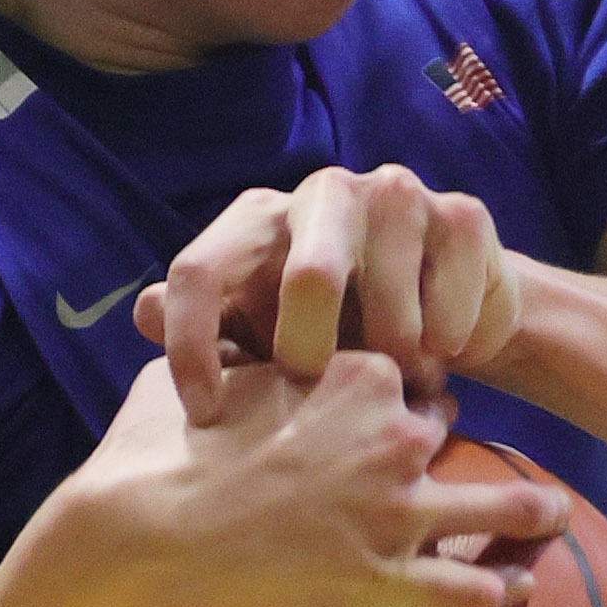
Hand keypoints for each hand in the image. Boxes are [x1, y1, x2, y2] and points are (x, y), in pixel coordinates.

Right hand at [71, 349, 567, 606]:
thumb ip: (229, 354)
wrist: (150, 545)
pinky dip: (498, 592)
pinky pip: (471, 590)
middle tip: (474, 456)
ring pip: (501, 506)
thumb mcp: (197, 379)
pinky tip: (516, 593)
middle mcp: (394, 439)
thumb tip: (204, 329)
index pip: (407, 372)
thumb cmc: (160, 457)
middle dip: (461, 442)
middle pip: (453, 427)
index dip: (405, 389)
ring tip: (556, 516)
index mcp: (354, 377)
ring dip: (533, 511)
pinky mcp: (392, 582)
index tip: (407, 402)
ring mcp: (400, 513)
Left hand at [139, 162, 520, 413]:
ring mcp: (396, 194)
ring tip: (396, 388)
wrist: (444, 314)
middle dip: (314, 356)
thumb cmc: (335, 333)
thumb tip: (144, 311)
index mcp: (259, 218)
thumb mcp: (263, 338)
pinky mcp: (462, 214)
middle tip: (322, 398)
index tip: (206, 415)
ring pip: (391, 302)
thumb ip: (211, 329)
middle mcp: (322, 191)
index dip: (192, 345)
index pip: (200, 268)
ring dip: (395, 364)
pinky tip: (443, 356)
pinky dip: (447, 347)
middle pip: (311, 276)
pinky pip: (449, 303)